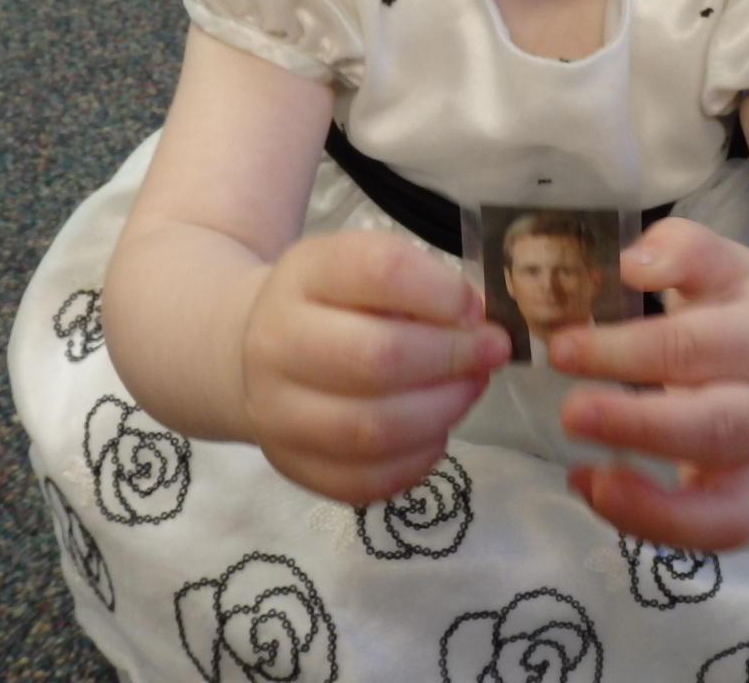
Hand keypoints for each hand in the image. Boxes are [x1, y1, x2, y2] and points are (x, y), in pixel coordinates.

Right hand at [239, 230, 513, 504]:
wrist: (257, 347)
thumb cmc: (334, 302)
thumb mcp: (365, 268)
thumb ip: (423, 285)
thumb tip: (480, 323)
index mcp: (305, 274)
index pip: (379, 271)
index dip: (441, 292)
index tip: (475, 306)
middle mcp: (277, 342)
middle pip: (376, 358)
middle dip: (452, 357)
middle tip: (491, 352)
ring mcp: (277, 412)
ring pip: (370, 429)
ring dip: (441, 411)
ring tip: (469, 388)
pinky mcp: (290, 464)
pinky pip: (363, 481)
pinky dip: (415, 460)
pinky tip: (436, 432)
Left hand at [548, 217, 748, 551]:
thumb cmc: (740, 304)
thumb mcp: (718, 260)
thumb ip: (677, 250)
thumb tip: (631, 264)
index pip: (693, 345)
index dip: (625, 350)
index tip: (560, 346)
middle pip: (716, 426)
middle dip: (637, 425)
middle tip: (570, 412)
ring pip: (730, 506)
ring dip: (653, 502)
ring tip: (588, 480)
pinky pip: (715, 533)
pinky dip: (655, 525)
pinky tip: (594, 488)